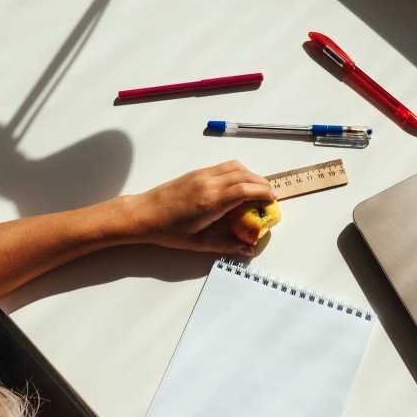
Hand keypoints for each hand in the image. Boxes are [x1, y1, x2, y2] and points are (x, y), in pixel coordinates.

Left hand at [126, 161, 274, 255]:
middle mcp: (208, 183)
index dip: (263, 192)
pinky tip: (239, 185)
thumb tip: (247, 250)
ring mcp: (202, 175)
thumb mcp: (199, 243)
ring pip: (235, 167)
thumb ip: (226, 245)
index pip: (244, 190)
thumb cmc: (168, 230)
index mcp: (210, 202)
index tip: (273, 199)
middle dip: (261, 183)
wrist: (143, 213)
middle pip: (244, 175)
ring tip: (257, 189)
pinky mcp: (197, 172)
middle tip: (270, 195)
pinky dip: (238, 172)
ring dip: (250, 175)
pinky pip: (224, 167)